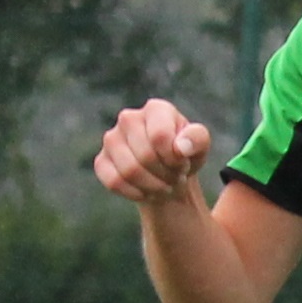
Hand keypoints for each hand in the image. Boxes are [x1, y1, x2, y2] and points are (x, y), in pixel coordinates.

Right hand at [95, 98, 212, 205]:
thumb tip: (180, 147)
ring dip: (153, 186)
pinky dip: (135, 193)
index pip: (159, 136)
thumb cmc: (184, 154)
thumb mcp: (199, 146)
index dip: (173, 158)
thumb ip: (197, 139)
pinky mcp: (101, 161)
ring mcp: (111, 139)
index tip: (182, 164)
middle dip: (166, 175)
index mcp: (156, 109)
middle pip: (146, 156)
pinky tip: (146, 191)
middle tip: (176, 178)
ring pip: (129, 171)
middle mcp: (129, 118)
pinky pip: (114, 182)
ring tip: (164, 185)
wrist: (168, 172)